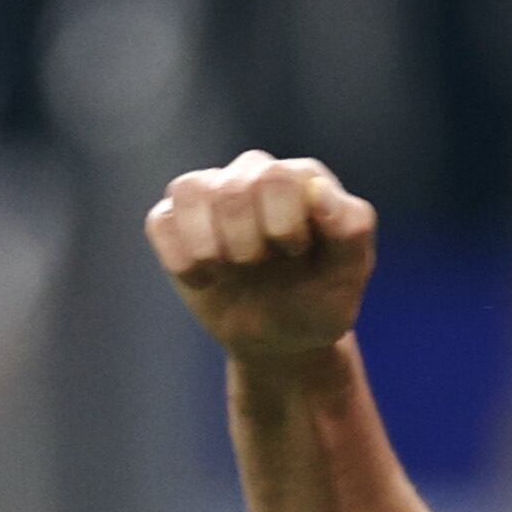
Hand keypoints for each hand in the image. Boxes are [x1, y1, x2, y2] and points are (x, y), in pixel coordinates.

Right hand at [146, 152, 377, 360]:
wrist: (283, 338)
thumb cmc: (322, 299)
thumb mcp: (350, 274)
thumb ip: (350, 229)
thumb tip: (319, 191)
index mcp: (305, 178)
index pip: (277, 177)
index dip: (282, 224)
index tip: (296, 254)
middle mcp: (256, 174)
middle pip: (232, 186)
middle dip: (246, 240)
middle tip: (261, 265)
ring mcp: (213, 195)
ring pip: (188, 189)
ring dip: (208, 245)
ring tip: (230, 271)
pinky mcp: (176, 221)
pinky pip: (160, 220)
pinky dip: (180, 259)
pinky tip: (206, 281)